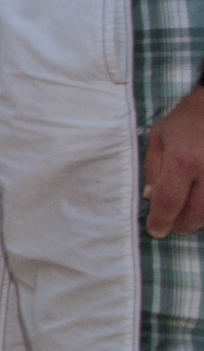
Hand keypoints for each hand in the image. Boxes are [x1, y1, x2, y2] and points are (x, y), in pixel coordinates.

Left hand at [147, 91, 203, 235]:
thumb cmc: (187, 119)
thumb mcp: (159, 138)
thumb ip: (154, 169)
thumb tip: (151, 198)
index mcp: (183, 161)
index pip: (169, 202)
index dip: (161, 221)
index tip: (156, 231)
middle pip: (196, 214)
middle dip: (182, 225)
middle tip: (173, 227)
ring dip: (200, 221)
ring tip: (187, 219)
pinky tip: (200, 206)